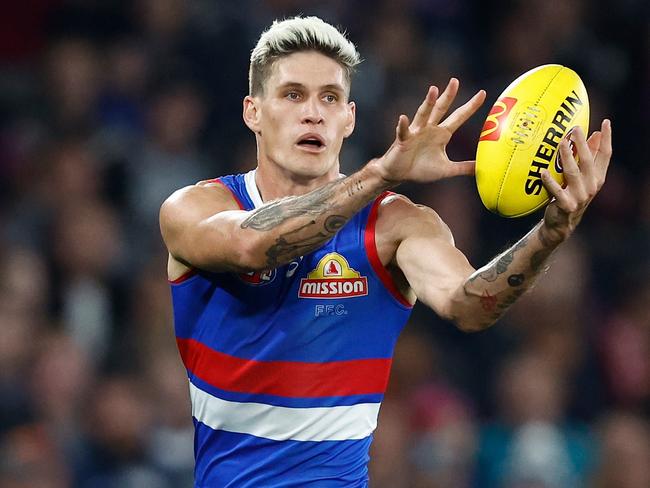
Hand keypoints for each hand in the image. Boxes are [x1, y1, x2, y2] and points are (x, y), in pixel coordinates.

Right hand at [373, 78, 485, 182]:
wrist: (399, 174)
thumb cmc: (420, 169)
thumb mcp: (446, 169)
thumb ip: (463, 167)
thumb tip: (481, 168)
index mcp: (442, 134)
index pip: (459, 117)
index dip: (470, 106)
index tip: (483, 93)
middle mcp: (429, 129)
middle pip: (441, 109)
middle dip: (448, 95)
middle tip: (455, 81)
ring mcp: (415, 133)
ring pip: (423, 115)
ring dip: (428, 103)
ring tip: (433, 90)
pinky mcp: (403, 141)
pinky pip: (403, 131)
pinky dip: (402, 125)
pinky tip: (403, 118)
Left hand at [541, 119, 611, 241]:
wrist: (561, 223)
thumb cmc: (571, 195)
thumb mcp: (582, 177)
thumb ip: (588, 157)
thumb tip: (594, 134)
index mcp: (598, 177)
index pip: (606, 155)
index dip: (607, 139)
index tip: (606, 122)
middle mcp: (592, 186)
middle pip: (589, 161)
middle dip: (583, 144)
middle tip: (575, 128)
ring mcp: (580, 196)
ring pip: (573, 173)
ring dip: (567, 157)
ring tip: (561, 143)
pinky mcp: (566, 205)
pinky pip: (556, 190)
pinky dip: (549, 181)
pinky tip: (542, 171)